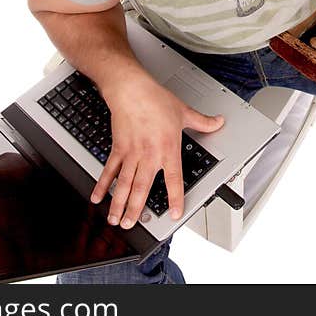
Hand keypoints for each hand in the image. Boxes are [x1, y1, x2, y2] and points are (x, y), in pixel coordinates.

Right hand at [91, 70, 223, 228]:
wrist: (131, 89)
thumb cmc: (155, 99)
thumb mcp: (184, 111)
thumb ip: (202, 121)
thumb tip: (218, 122)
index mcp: (168, 149)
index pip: (174, 180)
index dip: (175, 199)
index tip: (175, 214)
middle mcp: (149, 155)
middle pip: (142, 188)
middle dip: (136, 210)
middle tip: (132, 226)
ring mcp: (131, 153)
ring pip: (125, 184)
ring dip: (119, 204)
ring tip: (116, 220)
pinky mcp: (118, 148)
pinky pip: (109, 170)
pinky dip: (103, 185)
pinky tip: (98, 197)